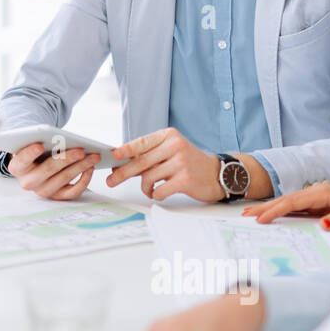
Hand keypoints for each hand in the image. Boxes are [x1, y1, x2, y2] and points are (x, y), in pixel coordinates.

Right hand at [6, 141, 99, 199]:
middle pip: (48, 169)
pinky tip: (91, 168)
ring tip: (94, 156)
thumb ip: (38, 141)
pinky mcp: (57, 196)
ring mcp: (43, 191)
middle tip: (81, 150)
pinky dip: (84, 179)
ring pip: (64, 178)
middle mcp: (28, 182)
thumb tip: (59, 139)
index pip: (22, 161)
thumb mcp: (31, 144)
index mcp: (17, 168)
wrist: (37, 165)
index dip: (30, 153)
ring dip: (81, 166)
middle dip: (66, 159)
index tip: (39, 145)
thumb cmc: (35, 151)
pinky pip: (73, 191)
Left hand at [106, 128, 222, 201]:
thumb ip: (151, 155)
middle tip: (112, 180)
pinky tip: (159, 193)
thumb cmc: (190, 163)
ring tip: (149, 189)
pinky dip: (155, 194)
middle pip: (141, 161)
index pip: (141, 142)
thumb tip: (123, 162)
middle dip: (123, 173)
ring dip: (144, 187)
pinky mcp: (185, 180)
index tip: (113, 157)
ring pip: (148, 177)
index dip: (125, 150)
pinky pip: (159, 190)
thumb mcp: (172, 151)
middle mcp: (175, 146)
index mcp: (169, 136)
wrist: (217, 174)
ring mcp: (181, 162)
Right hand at [242, 178, 329, 229]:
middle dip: (264, 207)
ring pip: (287, 202)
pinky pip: (294, 207)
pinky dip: (280, 210)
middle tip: (244, 215)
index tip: (260, 219)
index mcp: (321, 193)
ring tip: (251, 215)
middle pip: (284, 200)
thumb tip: (322, 226)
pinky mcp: (316, 203)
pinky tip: (271, 215)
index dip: (275, 211)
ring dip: (269, 208)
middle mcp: (314, 193)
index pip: (293, 202)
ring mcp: (314, 197)